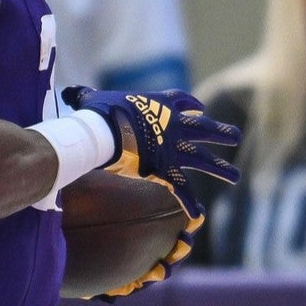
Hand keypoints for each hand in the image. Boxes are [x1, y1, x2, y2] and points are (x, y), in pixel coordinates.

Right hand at [64, 85, 241, 214]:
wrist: (106, 130)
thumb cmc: (99, 113)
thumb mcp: (92, 99)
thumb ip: (85, 95)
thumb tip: (70, 92)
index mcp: (160, 105)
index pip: (182, 101)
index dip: (191, 105)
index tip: (200, 109)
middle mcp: (173, 126)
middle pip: (204, 129)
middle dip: (220, 134)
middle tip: (235, 137)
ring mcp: (173, 149)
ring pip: (203, 159)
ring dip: (220, 168)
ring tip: (236, 177)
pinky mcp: (166, 169)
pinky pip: (181, 188)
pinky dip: (189, 202)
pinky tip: (199, 214)